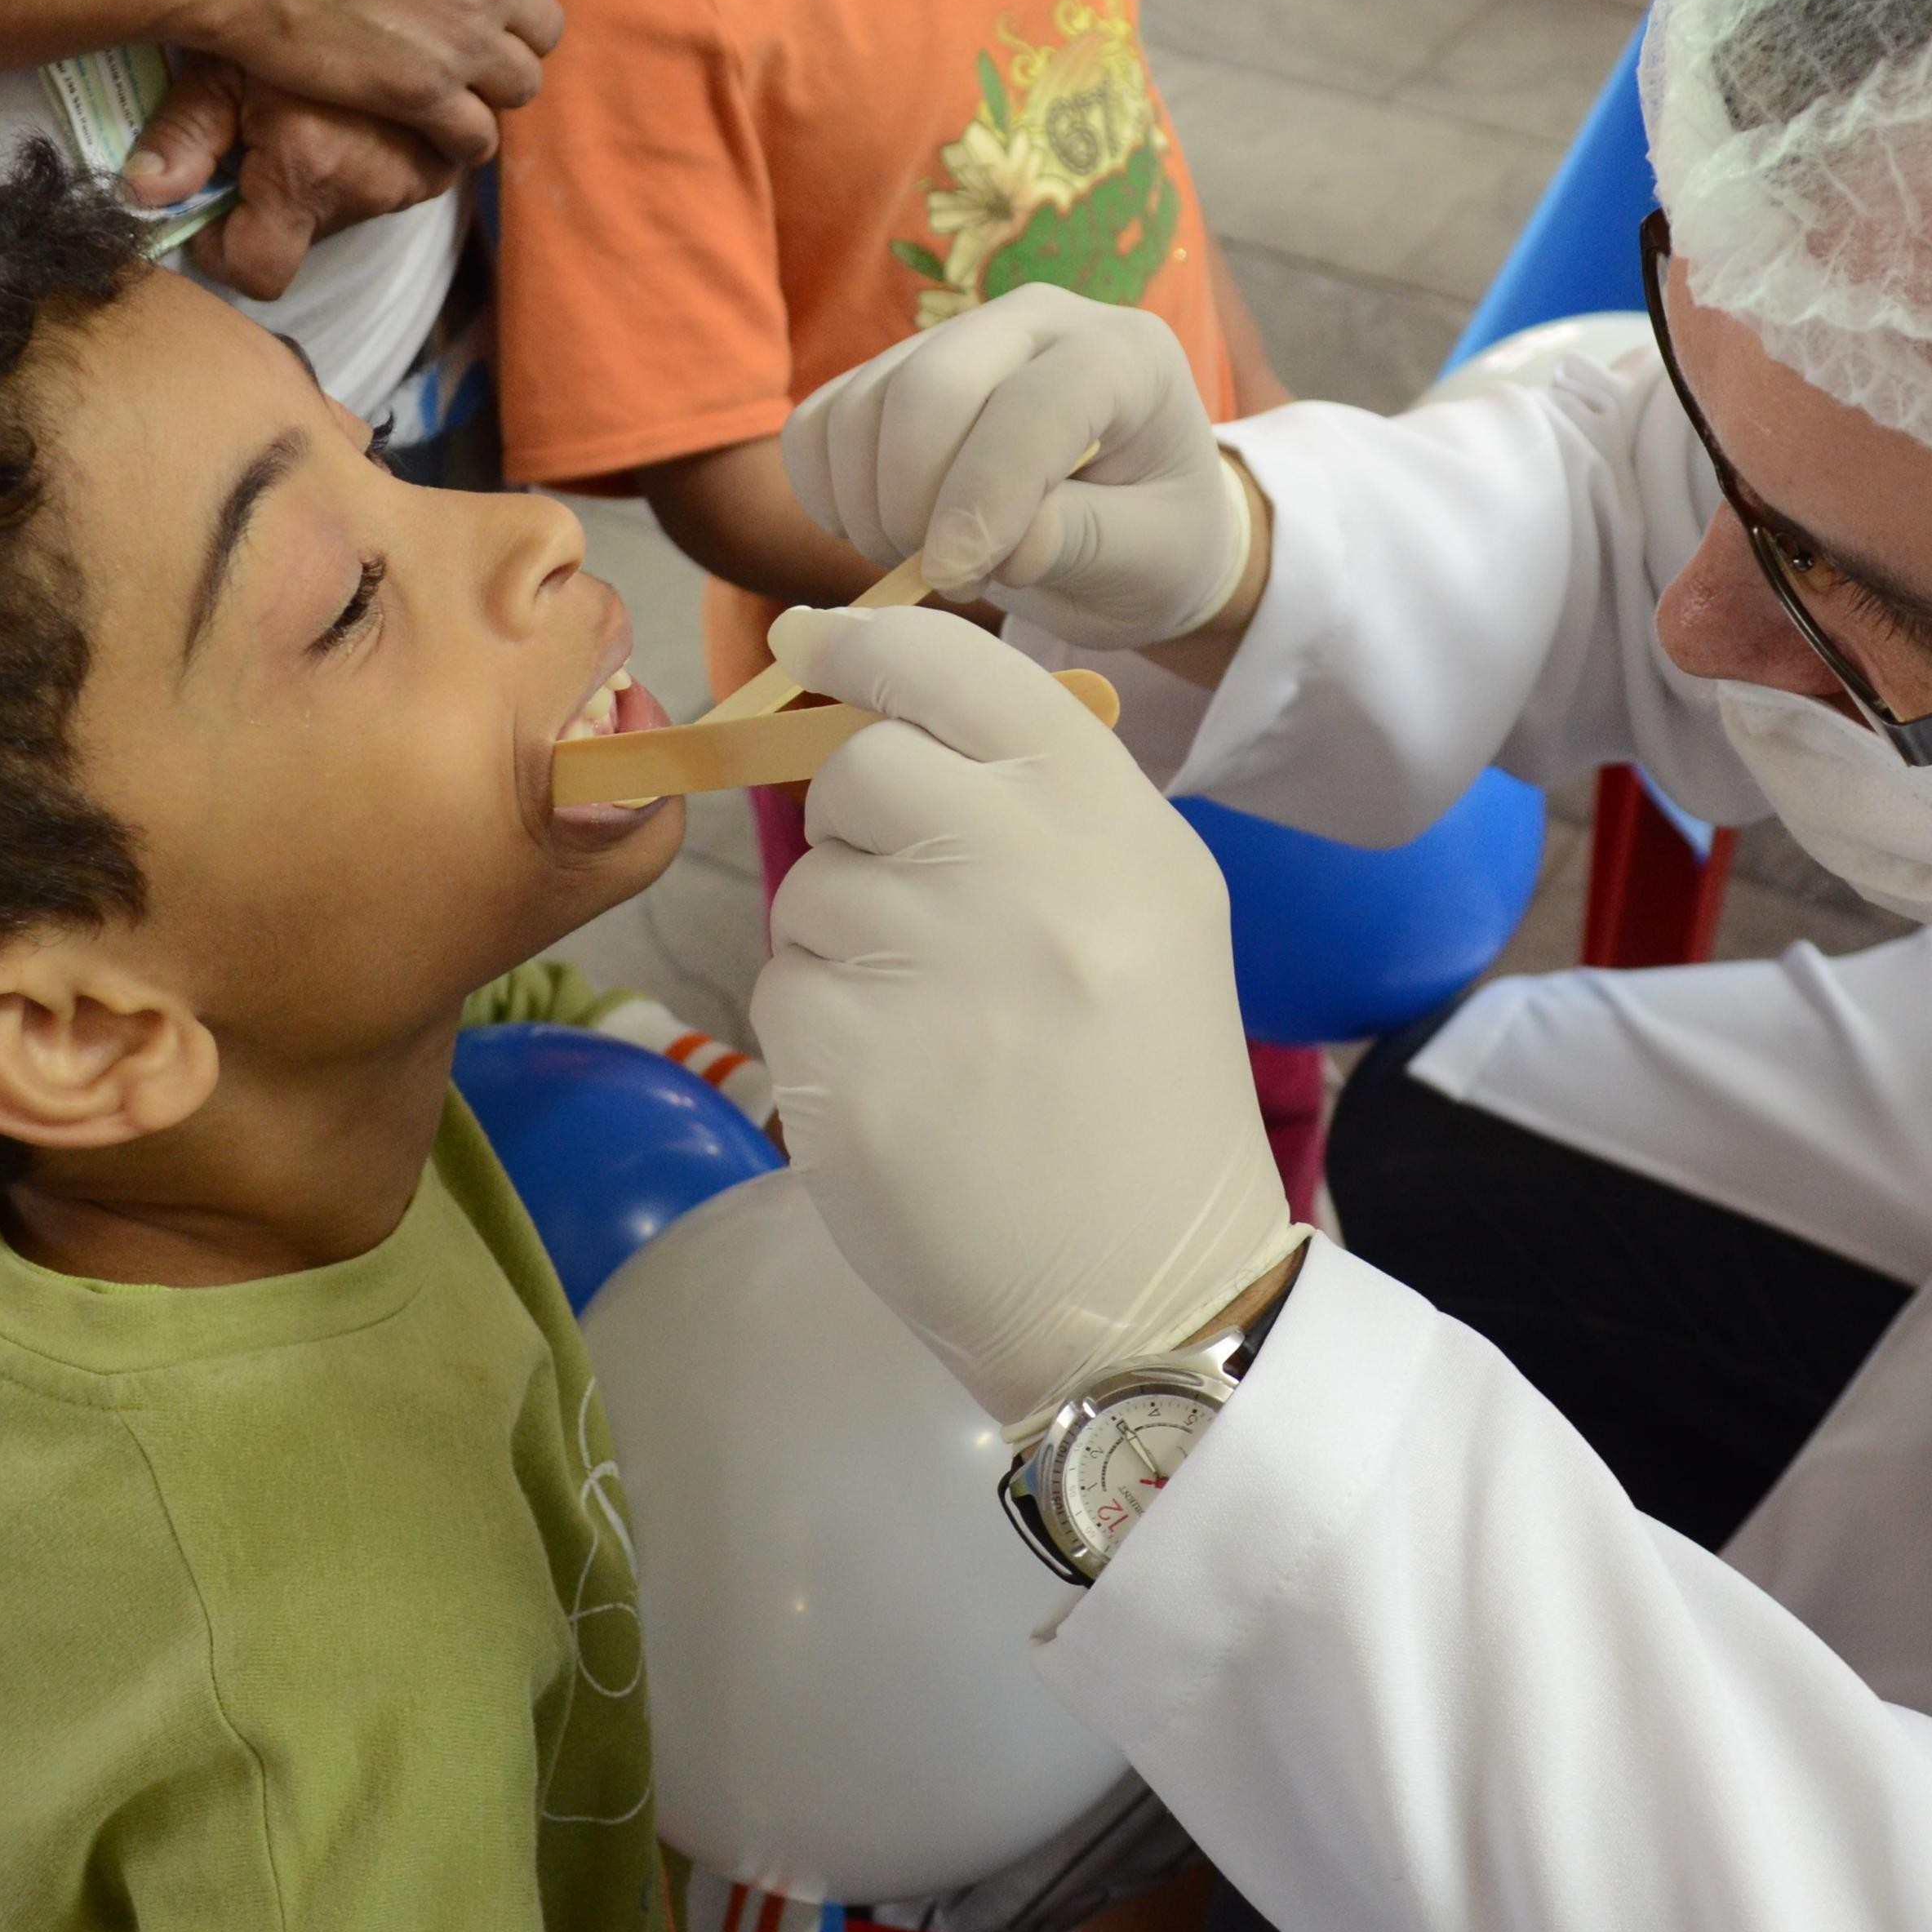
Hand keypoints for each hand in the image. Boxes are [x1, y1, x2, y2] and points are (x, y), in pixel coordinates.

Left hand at [123, 55, 455, 298]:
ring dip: (324, 180)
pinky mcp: (447, 161)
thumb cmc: (283, 2)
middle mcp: (373, 184)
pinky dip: (369, 162)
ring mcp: (421, 177)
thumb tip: (140, 194)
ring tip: (318, 113)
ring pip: (347, 213)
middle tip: (265, 133)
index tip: (214, 213)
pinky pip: (395, 189)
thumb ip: (182, 132)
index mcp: (311, 165)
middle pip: (302, 238)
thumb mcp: (221, 59)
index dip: (226, 249)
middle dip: (276, 201)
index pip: (261, 269)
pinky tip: (356, 115)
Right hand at [176, 0, 563, 167]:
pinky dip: (465, 137)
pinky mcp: (421, 93)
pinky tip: (438, 128)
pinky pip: (478, 135)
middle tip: (470, 36)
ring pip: (522, 84)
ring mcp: (461, 40)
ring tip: (460, 84)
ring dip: (495, 87)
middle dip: (514, 31)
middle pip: (543, 25)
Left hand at [751, 606, 1299, 1426]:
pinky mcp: (851, 1068)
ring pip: (808, 890)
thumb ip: (1029, 794)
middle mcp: (1028, 874)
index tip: (813, 646)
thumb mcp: (1144, 903)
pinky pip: (780, 990)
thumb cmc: (1139, 1083)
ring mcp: (934, 973)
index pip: (954, 667)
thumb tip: (858, 687)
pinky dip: (822, 1033)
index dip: (865, 647)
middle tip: (925, 916)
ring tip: (941, 1027)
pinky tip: (906, 1089)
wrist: (1151, 1284)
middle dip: (863, 828)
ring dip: (843, 945)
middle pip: (858, 768)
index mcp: (1111, 822)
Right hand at [782, 289, 1254, 650]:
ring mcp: (958, 337)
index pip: (1033, 406)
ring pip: (863, 406)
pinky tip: (882, 535)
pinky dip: (825, 492)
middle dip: (915, 500)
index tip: (958, 578)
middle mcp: (1038, 321)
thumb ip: (1082, 543)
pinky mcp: (894, 373)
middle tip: (945, 577)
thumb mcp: (1152, 559)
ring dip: (869, 507)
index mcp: (1125, 356)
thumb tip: (994, 543)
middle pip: (929, 385)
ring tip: (924, 563)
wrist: (1132, 525)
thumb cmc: (1157, 542)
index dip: (984, 497)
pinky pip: (819, 422)